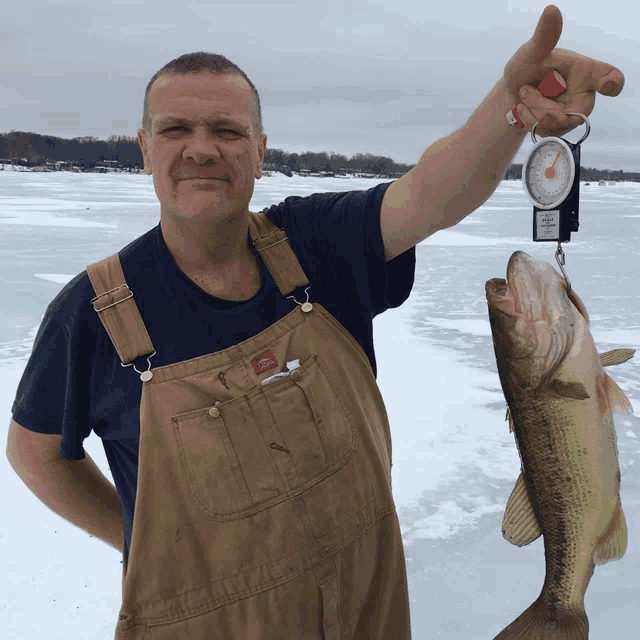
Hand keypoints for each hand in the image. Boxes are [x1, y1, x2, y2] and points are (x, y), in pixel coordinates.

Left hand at [504, 5, 624, 137]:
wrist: (509, 92)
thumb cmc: (526, 67)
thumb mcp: (531, 52)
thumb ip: (544, 37)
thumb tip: (551, 10)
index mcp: (584, 71)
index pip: (608, 77)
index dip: (611, 82)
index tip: (607, 85)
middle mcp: (582, 93)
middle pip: (578, 111)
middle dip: (548, 107)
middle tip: (525, 93)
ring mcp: (570, 114)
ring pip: (558, 123)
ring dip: (533, 110)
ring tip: (523, 93)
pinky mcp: (558, 129)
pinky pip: (546, 132)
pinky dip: (529, 120)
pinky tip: (522, 107)